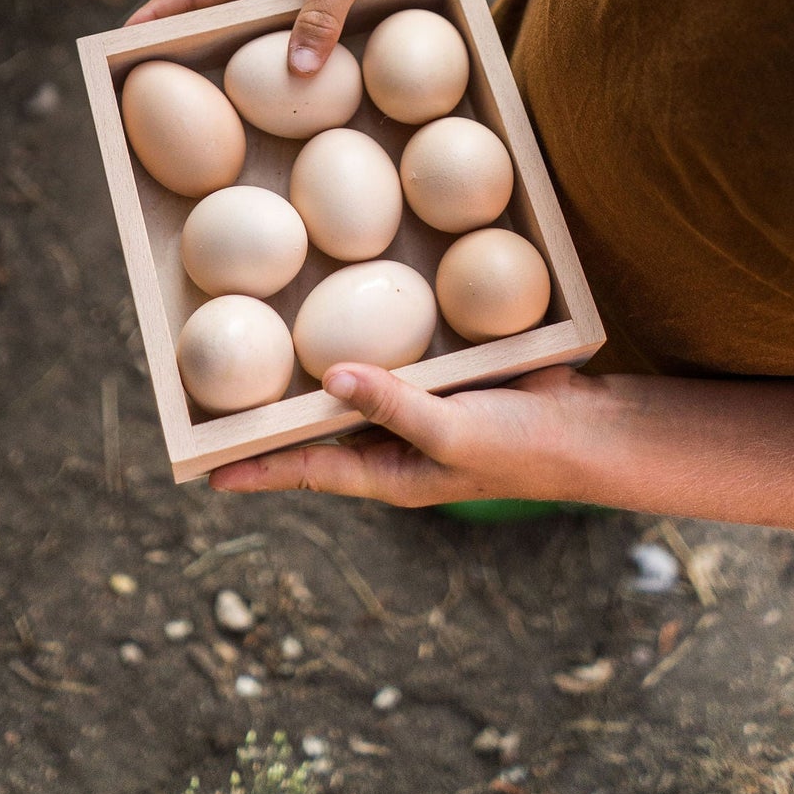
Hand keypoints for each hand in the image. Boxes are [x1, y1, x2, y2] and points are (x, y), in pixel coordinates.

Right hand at [127, 0, 439, 72]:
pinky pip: (297, 46)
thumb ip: (321, 15)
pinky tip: (291, 102)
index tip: (121, 42)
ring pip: (256, 41)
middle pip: (214, 23)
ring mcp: (299, 1)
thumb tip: (295, 73)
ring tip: (210, 113)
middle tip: (154, 95)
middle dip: (182, 52)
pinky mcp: (331, 12)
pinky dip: (284, 72)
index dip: (155, 15)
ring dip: (234, 69)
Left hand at [209, 362, 592, 507]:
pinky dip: (363, 348)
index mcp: (391, 473)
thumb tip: (327, 378)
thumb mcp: (450, 430)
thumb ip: (392, 405)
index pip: (310, 471)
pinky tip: (340, 320)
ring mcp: (416, 411)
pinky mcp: (439, 379)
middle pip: (320, 435)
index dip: (260, 470)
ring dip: (313, 384)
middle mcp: (395, 445)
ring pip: (351, 396)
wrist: (585, 428)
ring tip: (261, 365)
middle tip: (219, 408)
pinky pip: (390, 365)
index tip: (208, 472)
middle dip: (274, 426)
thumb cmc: (519, 446)